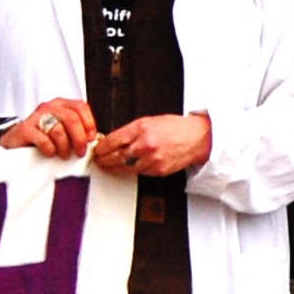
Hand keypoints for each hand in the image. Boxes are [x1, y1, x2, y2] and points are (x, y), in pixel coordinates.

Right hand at [0, 98, 96, 155]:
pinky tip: (50, 153)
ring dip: (65, 147)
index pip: (80, 106)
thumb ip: (77, 130)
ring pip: (59, 130)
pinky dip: (50, 149)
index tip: (91, 139)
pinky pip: (44, 139)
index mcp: (61, 105)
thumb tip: (95, 140)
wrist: (16, 142)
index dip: (89, 123)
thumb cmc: (42, 137)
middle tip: (80, 152)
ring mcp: (36, 117)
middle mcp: (49, 107)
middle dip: (79, 138)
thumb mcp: (62, 129)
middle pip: (71, 119)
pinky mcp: (25, 129)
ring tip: (63, 154)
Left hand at [93, 113, 211, 175]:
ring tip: (108, 166)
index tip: (97, 149)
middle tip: (99, 160)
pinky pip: (139, 172)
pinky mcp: (158, 170)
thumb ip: (131, 131)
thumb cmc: (175, 128)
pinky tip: (127, 167)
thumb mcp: (150, 121)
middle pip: (116, 156)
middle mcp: (146, 144)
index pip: (113, 140)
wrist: (196, 138)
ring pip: (126, 167)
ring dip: (114, 168)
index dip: (102, 147)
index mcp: (141, 128)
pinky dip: (132, 170)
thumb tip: (114, 140)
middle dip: (104, 160)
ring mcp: (152, 159)